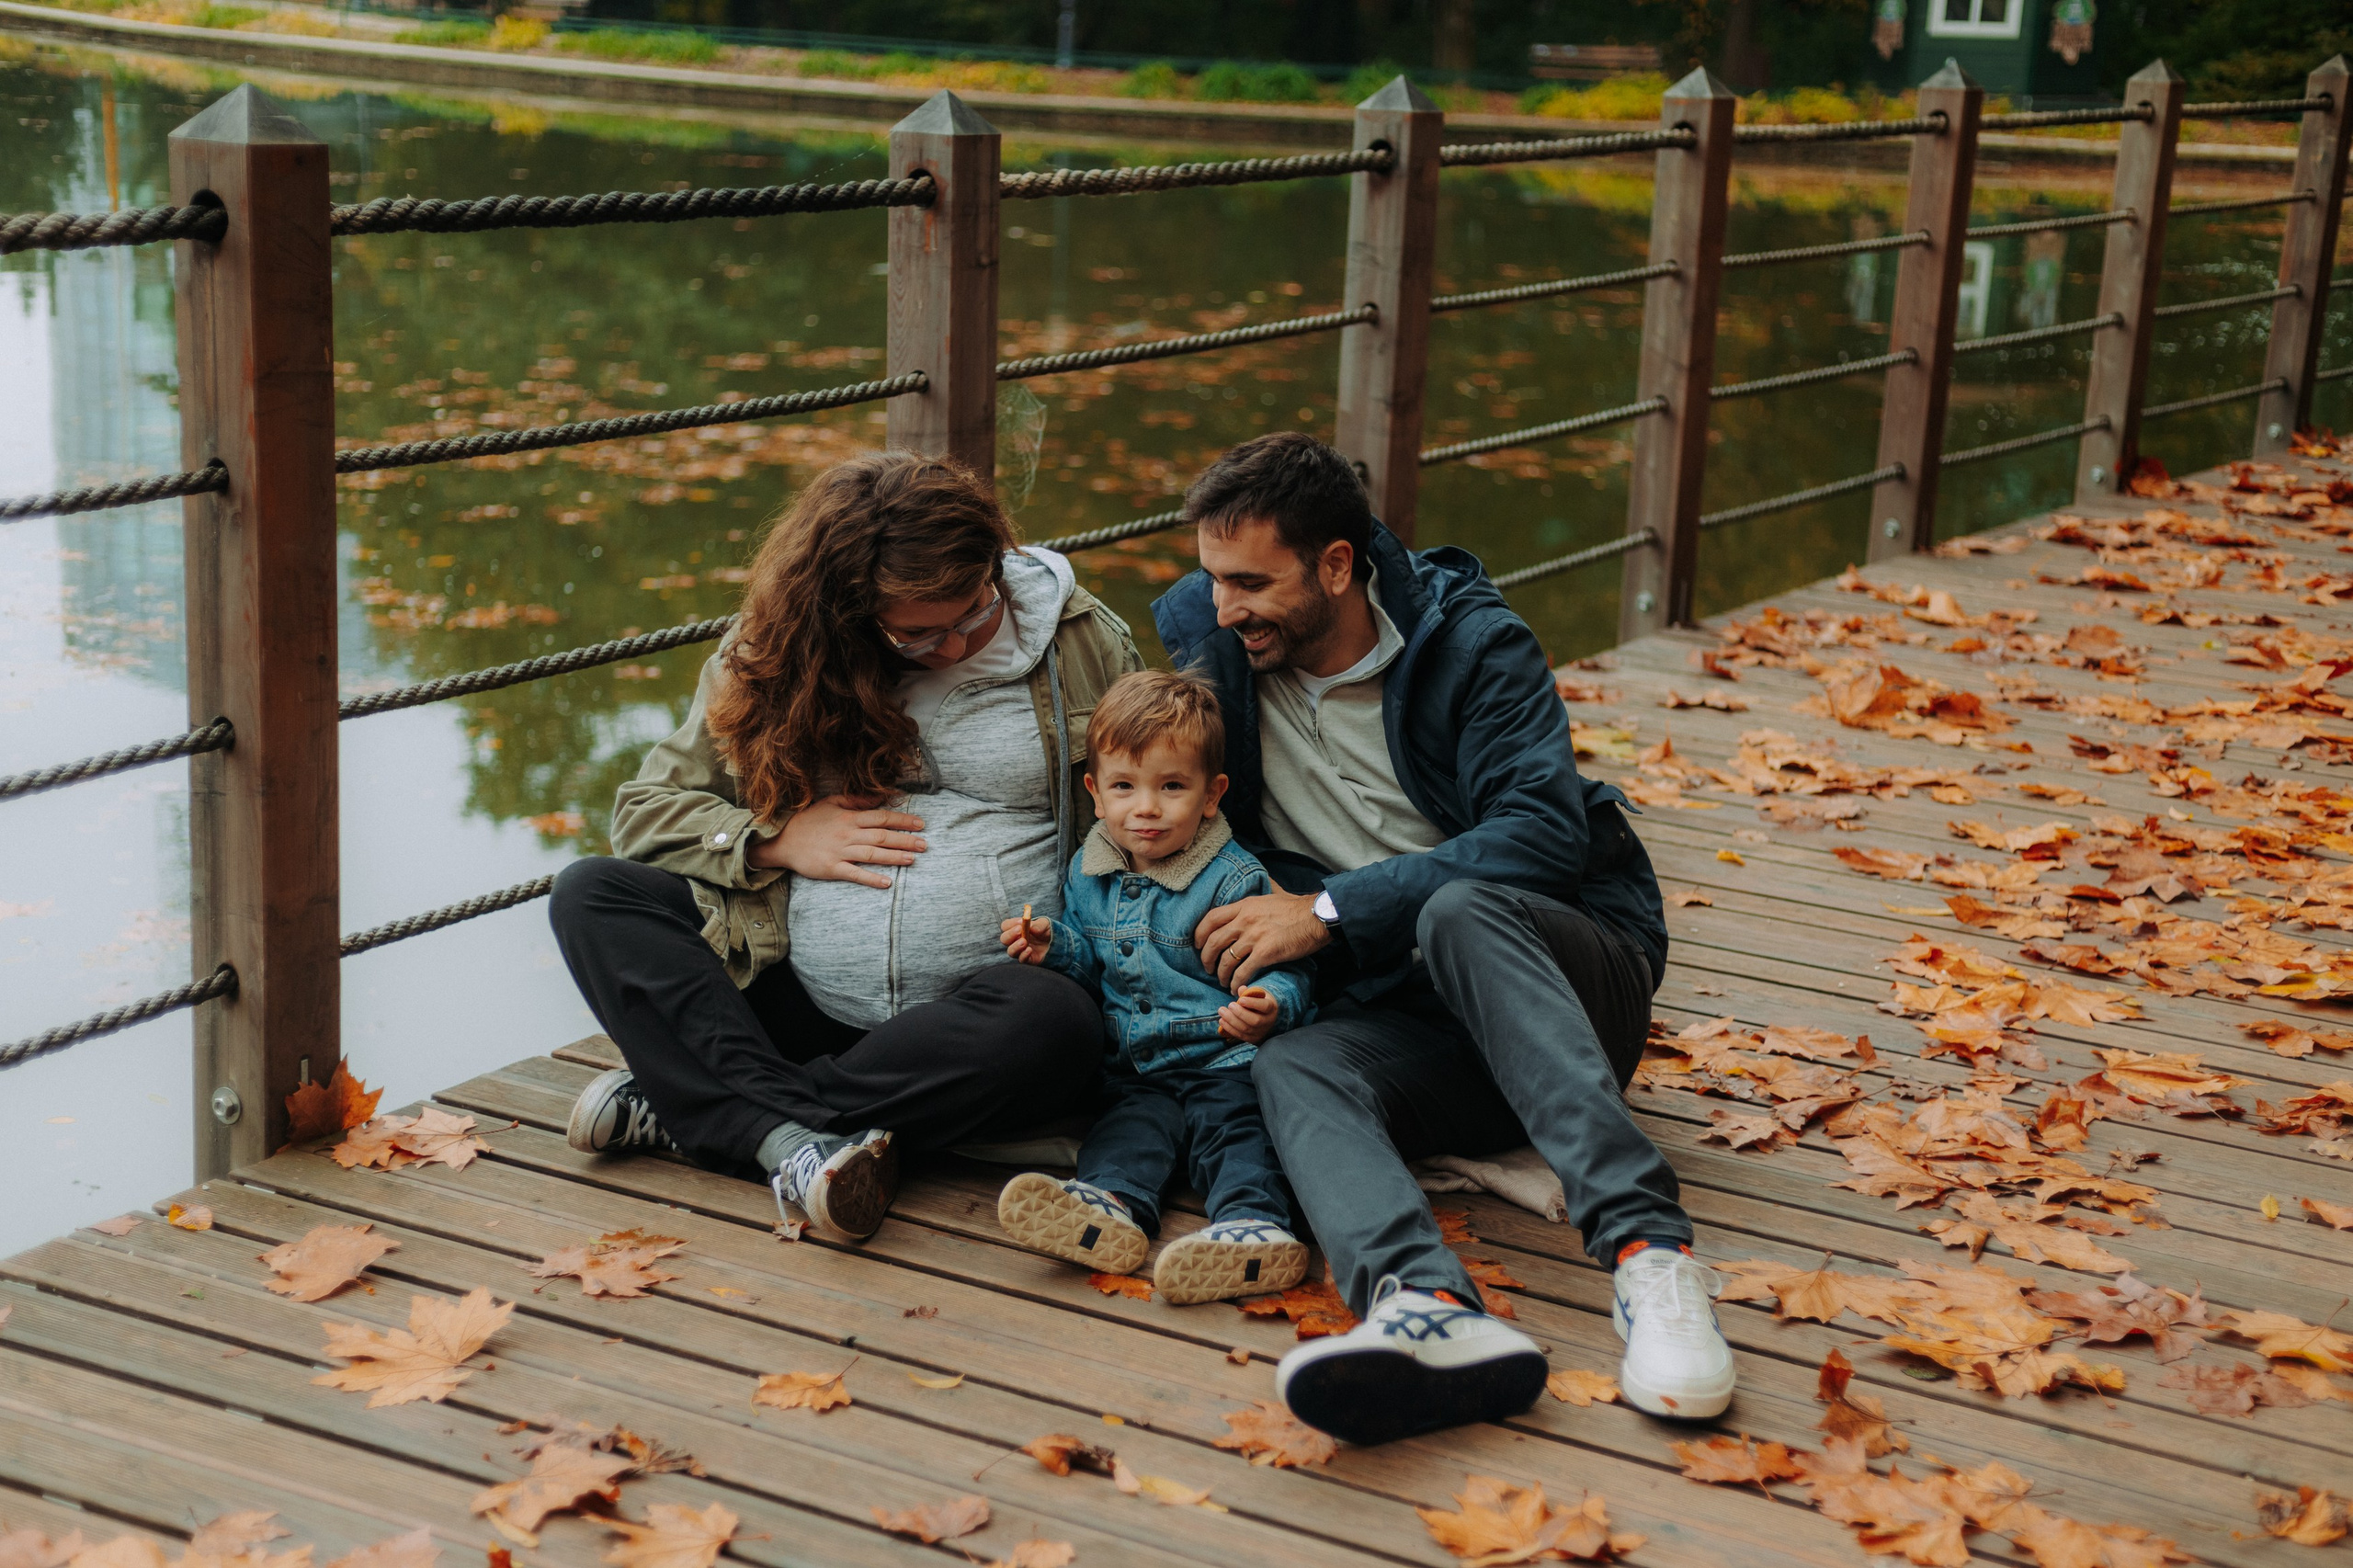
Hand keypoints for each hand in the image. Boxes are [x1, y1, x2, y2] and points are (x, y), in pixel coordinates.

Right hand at [749, 794, 925, 888]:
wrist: (782, 840)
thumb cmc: (808, 821)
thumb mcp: (831, 803)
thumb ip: (856, 801)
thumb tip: (879, 798)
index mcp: (849, 818)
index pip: (882, 817)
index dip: (903, 820)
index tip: (920, 824)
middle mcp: (847, 834)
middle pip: (882, 836)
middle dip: (905, 840)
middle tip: (925, 844)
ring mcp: (840, 852)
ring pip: (873, 854)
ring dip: (894, 857)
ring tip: (913, 859)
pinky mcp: (832, 868)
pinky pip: (855, 874)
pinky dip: (872, 879)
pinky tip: (887, 883)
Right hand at [1000, 915, 1050, 963]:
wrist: (1056, 942)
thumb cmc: (1046, 931)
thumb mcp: (1045, 924)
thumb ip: (1038, 925)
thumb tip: (1031, 927)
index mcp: (1016, 928)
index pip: (1006, 926)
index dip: (1010, 924)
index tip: (1020, 922)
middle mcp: (1015, 940)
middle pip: (1004, 939)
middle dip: (1010, 935)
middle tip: (1019, 931)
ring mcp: (1020, 950)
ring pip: (1011, 951)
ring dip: (1015, 946)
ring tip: (1024, 942)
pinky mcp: (1027, 959)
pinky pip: (1021, 959)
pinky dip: (1024, 955)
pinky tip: (1030, 950)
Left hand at [1195, 890, 1328, 988]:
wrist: (1317, 917)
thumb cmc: (1297, 908)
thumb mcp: (1274, 892)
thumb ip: (1264, 888)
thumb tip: (1264, 878)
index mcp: (1244, 906)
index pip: (1211, 918)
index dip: (1199, 933)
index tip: (1197, 944)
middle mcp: (1245, 920)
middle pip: (1214, 941)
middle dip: (1206, 958)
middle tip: (1207, 967)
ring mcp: (1254, 937)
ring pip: (1226, 959)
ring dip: (1221, 974)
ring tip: (1223, 981)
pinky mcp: (1266, 953)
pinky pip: (1243, 971)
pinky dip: (1236, 982)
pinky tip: (1236, 988)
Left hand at [1217, 986, 1280, 1044]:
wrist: (1265, 1016)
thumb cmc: (1259, 1002)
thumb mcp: (1257, 994)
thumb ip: (1249, 992)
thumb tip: (1241, 989)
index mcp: (1271, 1008)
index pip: (1264, 1006)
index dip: (1252, 1003)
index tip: (1241, 1000)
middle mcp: (1268, 1022)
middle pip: (1254, 1021)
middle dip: (1240, 1013)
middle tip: (1230, 1005)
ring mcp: (1260, 1032)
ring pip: (1245, 1029)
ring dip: (1231, 1020)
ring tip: (1222, 1011)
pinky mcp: (1252, 1039)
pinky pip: (1240, 1035)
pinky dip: (1229, 1028)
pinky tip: (1222, 1020)